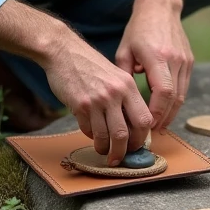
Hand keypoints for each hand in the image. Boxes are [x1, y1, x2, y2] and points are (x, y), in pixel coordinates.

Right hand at [43, 31, 152, 165]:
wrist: (64, 52)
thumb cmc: (90, 66)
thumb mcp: (115, 76)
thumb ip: (125, 97)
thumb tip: (132, 126)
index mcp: (128, 86)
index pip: (145, 119)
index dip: (142, 137)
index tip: (137, 144)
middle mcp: (116, 94)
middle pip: (127, 133)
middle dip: (124, 150)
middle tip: (121, 156)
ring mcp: (97, 100)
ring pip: (107, 137)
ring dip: (106, 149)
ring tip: (104, 151)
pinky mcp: (80, 105)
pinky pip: (89, 130)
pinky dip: (91, 137)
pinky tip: (92, 135)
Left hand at [115, 0, 193, 131]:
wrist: (160, 8)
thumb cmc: (138, 29)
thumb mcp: (124, 50)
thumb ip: (125, 75)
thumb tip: (125, 99)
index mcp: (157, 57)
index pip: (163, 92)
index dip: (157, 112)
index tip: (147, 124)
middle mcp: (175, 59)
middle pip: (175, 98)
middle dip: (165, 117)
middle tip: (153, 130)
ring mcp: (185, 60)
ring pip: (182, 95)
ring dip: (172, 112)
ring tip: (159, 124)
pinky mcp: (189, 61)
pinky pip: (184, 86)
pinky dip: (176, 100)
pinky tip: (166, 108)